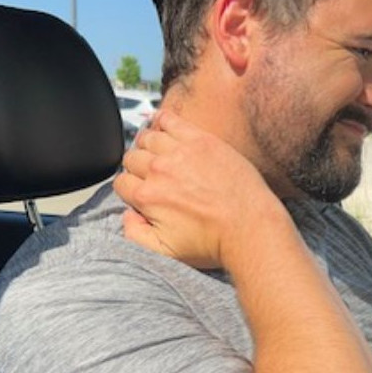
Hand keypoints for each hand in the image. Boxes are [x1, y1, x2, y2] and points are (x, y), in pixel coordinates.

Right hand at [113, 110, 286, 268]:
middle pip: (132, 158)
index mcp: (148, 196)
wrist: (250, 227)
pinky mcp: (201, 140)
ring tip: (161, 158)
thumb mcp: (165, 253)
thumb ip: (135, 235)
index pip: (121, 183)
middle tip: (156, 178)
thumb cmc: (212, 242)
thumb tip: (127, 214)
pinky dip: (161, 120)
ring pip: (147, 137)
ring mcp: (181, 151)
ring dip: (148, 146)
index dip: (130, 190)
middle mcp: (160, 170)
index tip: (144, 194)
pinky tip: (163, 126)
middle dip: (138, 169)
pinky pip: (170, 120)